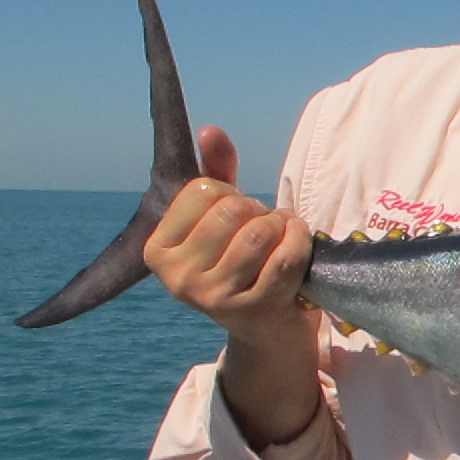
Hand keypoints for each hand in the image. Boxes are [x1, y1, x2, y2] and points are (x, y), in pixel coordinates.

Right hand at [144, 126, 313, 341]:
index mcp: (157, 251)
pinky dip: (301, 242)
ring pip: (260, 232)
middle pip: (233, 209)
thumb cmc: (242, 262)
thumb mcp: (221, 218)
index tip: (236, 214)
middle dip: (259, 210)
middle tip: (265, 227)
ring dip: (283, 226)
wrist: (267, 327)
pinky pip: (287, 257)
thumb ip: (215, 173)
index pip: (203, 190)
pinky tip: (300, 244)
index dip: (231, 193)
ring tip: (283, 236)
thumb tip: (210, 132)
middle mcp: (178, 278)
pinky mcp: (254, 310)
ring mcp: (214, 298)